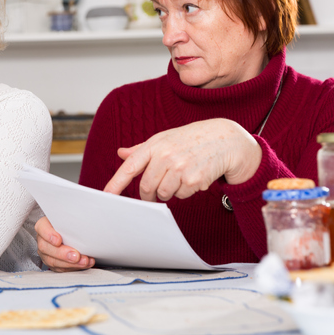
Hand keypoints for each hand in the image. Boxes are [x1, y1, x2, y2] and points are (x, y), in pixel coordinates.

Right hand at [35, 216, 94, 271]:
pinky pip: (61, 269)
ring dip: (71, 263)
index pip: (41, 228)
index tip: (59, 240)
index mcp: (44, 225)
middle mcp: (43, 239)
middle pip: (46, 248)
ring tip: (84, 261)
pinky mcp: (54, 263)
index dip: (48, 234)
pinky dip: (75, 267)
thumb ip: (72, 218)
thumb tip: (83, 216)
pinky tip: (85, 264)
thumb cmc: (70, 223)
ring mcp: (47, 253)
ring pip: (53, 261)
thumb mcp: (70, 217)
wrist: (73, 233)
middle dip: (62, 254)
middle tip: (76, 255)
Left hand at [104, 118, 261, 200]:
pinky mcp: (194, 179)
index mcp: (155, 144)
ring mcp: (180, 168)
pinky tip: (194, 176)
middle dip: (149, 194)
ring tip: (181, 175)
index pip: (130, 167)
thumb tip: (121, 153)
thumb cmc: (192, 139)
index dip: (116, 183)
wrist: (226, 139)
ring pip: (163, 194)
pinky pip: (181, 196)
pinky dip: (186, 191)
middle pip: (146, 188)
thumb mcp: (165, 138)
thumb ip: (142, 148)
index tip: (107, 195)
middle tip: (157, 190)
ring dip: (170, 191)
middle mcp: (165, 155)